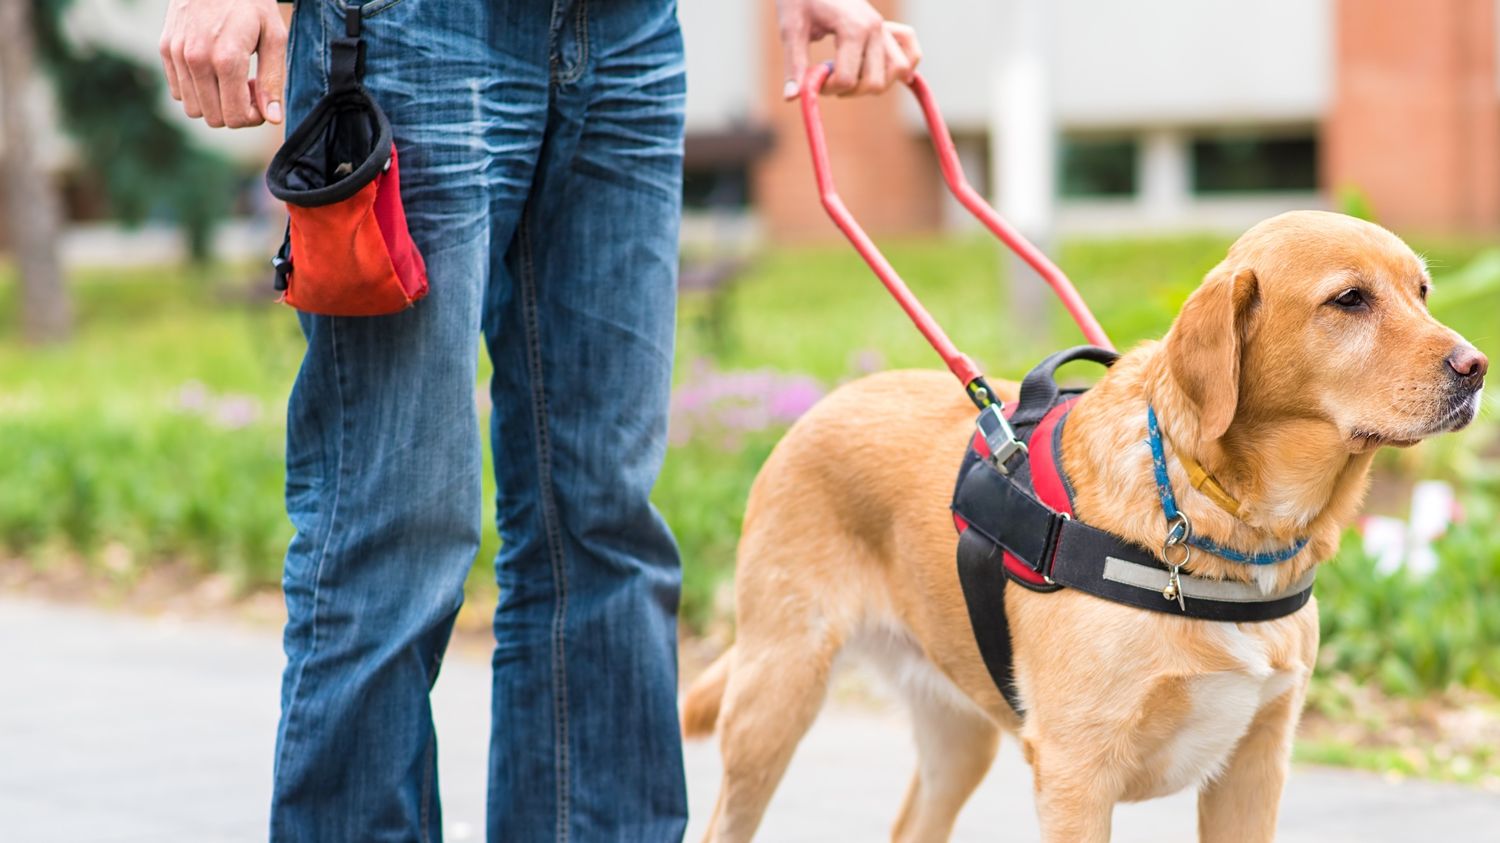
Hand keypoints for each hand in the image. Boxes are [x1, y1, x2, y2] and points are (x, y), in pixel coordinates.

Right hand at [159, 0, 286, 127]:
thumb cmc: (250, 2)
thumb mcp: (274, 36)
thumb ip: (273, 80)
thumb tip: (272, 118)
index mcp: (227, 59)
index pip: (235, 117)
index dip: (253, 117)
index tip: (261, 99)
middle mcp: (197, 59)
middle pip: (214, 118)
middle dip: (235, 111)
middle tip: (248, 87)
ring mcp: (176, 53)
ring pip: (193, 109)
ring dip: (215, 102)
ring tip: (231, 78)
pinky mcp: (165, 48)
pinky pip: (178, 91)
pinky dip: (197, 90)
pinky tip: (213, 70)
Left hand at [775, 0, 921, 99]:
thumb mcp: (791, 29)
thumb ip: (795, 64)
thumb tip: (792, 98)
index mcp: (853, 28)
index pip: (847, 79)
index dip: (827, 88)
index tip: (812, 80)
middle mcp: (875, 29)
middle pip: (875, 82)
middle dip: (850, 90)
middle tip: (829, 79)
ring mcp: (884, 28)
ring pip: (897, 72)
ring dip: (874, 83)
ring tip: (850, 76)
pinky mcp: (888, 29)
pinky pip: (911, 53)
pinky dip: (902, 67)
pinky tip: (881, 72)